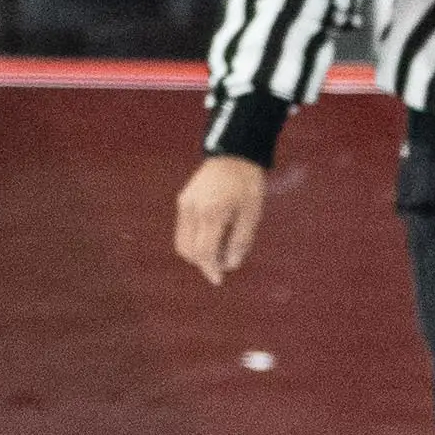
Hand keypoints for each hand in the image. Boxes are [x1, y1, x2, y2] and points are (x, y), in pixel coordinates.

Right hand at [174, 154, 265, 284]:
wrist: (233, 155)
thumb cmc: (248, 184)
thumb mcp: (252, 214)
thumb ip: (240, 241)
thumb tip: (230, 265)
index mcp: (211, 213)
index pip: (204, 251)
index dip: (211, 268)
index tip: (218, 279)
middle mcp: (192, 210)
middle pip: (188, 250)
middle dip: (203, 263)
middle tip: (223, 264)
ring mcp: (184, 204)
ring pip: (182, 242)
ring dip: (197, 253)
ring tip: (220, 250)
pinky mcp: (182, 201)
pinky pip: (183, 230)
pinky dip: (195, 240)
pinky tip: (213, 237)